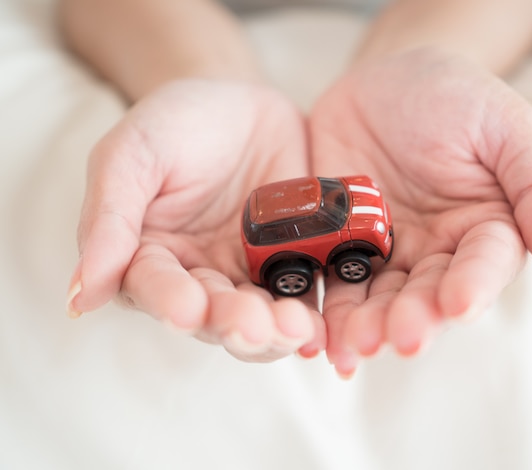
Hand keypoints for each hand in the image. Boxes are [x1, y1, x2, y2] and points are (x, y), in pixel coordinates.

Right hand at [67, 79, 325, 361]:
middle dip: (234, 324)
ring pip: (260, 316)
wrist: (238, 102)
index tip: (186, 310)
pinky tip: (323, 324)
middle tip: (253, 325)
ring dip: (277, 330)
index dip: (170, 302)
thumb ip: (108, 219)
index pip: (152, 289)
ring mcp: (247, 274)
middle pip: (212, 315)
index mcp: (148, 256)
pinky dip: (314, 313)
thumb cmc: (175, 124)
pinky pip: (302, 294)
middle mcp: (197, 276)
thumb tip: (79, 296)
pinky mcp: (290, 264)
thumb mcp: (132, 154)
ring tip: (297, 327)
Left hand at [309, 48, 531, 375]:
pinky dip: (324, 307)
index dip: (472, 286)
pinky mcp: (338, 242)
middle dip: (412, 317)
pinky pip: (331, 277)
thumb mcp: (505, 128)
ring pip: (376, 296)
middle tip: (397, 339)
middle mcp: (435, 249)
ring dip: (365, 324)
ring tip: (352, 345)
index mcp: (483, 227)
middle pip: (426, 292)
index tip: (457, 305)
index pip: (483, 265)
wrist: (386, 79)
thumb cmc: (455, 95)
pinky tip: (317, 334)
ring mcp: (383, 249)